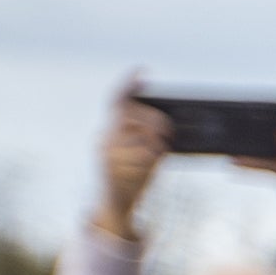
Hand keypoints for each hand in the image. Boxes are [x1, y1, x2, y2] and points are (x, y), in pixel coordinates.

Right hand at [97, 86, 166, 233]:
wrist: (113, 205)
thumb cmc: (131, 175)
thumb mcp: (141, 152)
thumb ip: (149, 136)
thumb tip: (172, 126)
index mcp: (109, 129)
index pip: (115, 100)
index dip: (128, 83)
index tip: (142, 69)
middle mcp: (104, 137)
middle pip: (133, 115)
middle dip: (155, 121)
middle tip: (168, 132)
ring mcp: (106, 153)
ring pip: (141, 137)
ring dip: (156, 145)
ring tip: (158, 154)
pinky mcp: (112, 169)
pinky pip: (141, 157)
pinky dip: (152, 161)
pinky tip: (151, 166)